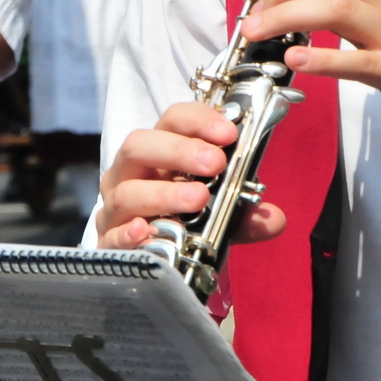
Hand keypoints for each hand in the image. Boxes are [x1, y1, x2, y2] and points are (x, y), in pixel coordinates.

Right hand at [96, 100, 287, 249]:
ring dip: (164, 193)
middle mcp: (131, 173)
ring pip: (127, 191)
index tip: (229, 133)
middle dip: (179, 151)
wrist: (156, 260)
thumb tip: (274, 220)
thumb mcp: (221, 216)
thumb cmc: (186, 222)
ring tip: (197, 199)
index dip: (199, 120)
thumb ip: (245, 216)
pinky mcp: (107, 241)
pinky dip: (128, 233)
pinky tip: (146, 231)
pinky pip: (111, 235)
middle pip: (140, 145)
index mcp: (159, 153)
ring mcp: (115, 207)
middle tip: (215, 163)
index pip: (172, 120)